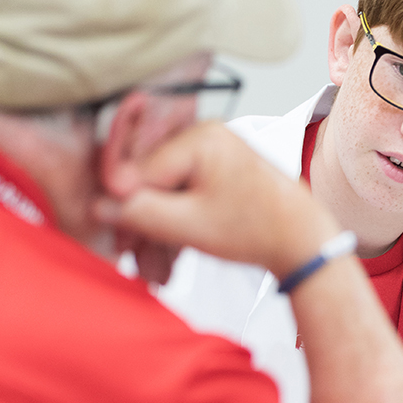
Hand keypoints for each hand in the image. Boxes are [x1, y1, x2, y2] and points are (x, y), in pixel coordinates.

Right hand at [96, 121, 339, 280]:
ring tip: (154, 267)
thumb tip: (100, 205)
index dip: (124, 207)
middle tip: (131, 256)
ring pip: (167, 189)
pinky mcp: (219, 168)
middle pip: (151, 179)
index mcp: (200, 138)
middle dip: (140, 221)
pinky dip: (177, 220)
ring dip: (157, 227)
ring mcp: (214, 150)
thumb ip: (141, 213)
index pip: (139, 171)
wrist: (302, 239)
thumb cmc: (256, 230)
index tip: (118, 239)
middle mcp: (205, 135)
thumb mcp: (190, 226)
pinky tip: (170, 255)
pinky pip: (185, 191)